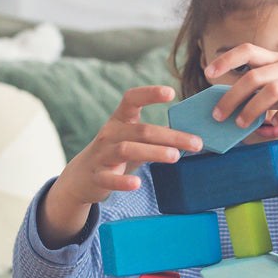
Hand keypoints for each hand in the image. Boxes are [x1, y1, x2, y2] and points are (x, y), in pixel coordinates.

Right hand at [38, 85, 201, 247]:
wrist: (81, 178)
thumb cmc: (116, 155)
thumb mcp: (133, 140)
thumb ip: (156, 135)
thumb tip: (191, 132)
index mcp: (120, 121)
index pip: (131, 99)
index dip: (149, 94)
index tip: (171, 93)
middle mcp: (110, 134)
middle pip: (142, 131)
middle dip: (171, 136)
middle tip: (196, 143)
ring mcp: (102, 155)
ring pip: (127, 149)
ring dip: (153, 152)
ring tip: (176, 156)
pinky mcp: (98, 177)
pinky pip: (110, 179)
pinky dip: (123, 182)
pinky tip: (137, 184)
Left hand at [204, 44, 277, 139]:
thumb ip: (267, 98)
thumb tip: (243, 117)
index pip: (249, 50)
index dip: (226, 59)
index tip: (208, 73)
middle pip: (254, 76)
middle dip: (232, 96)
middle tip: (219, 115)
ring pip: (272, 90)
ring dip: (253, 109)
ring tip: (243, 124)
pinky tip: (276, 127)